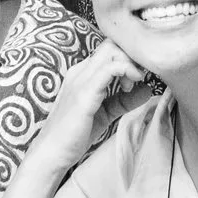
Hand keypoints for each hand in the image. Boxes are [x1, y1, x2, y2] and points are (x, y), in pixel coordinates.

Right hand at [29, 40, 151, 176]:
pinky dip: (126, 70)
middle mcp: (80, 71)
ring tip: (133, 84)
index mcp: (83, 73)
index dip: (129, 56)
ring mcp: (81, 79)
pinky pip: (109, 69)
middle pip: (113, 43)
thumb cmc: (74, 135)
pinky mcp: (84, 93)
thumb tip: (147, 89)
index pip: (110, 49)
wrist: (50, 154)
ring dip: (131, 62)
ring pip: (113, 50)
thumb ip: (124, 100)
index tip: (139, 75)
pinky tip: (131, 86)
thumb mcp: (105, 113)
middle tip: (139, 78)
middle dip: (133, 55)